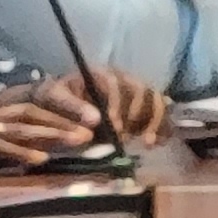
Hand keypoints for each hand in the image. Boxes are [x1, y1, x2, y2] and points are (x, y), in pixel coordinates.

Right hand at [0, 93, 94, 175]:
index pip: (24, 108)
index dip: (52, 113)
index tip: (78, 119)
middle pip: (31, 113)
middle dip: (63, 120)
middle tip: (93, 128)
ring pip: (22, 128)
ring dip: (52, 135)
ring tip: (79, 141)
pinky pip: (0, 149)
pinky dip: (22, 154)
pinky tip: (41, 161)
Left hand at [55, 68, 171, 146]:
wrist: (59, 104)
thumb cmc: (56, 99)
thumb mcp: (55, 98)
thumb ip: (73, 107)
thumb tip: (95, 120)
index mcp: (100, 74)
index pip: (115, 83)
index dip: (117, 105)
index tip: (114, 127)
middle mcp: (121, 79)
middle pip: (141, 90)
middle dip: (137, 114)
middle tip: (126, 137)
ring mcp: (133, 93)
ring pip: (154, 99)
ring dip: (154, 121)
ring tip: (147, 143)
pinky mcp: (140, 108)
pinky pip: (158, 112)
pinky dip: (161, 126)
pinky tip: (157, 142)